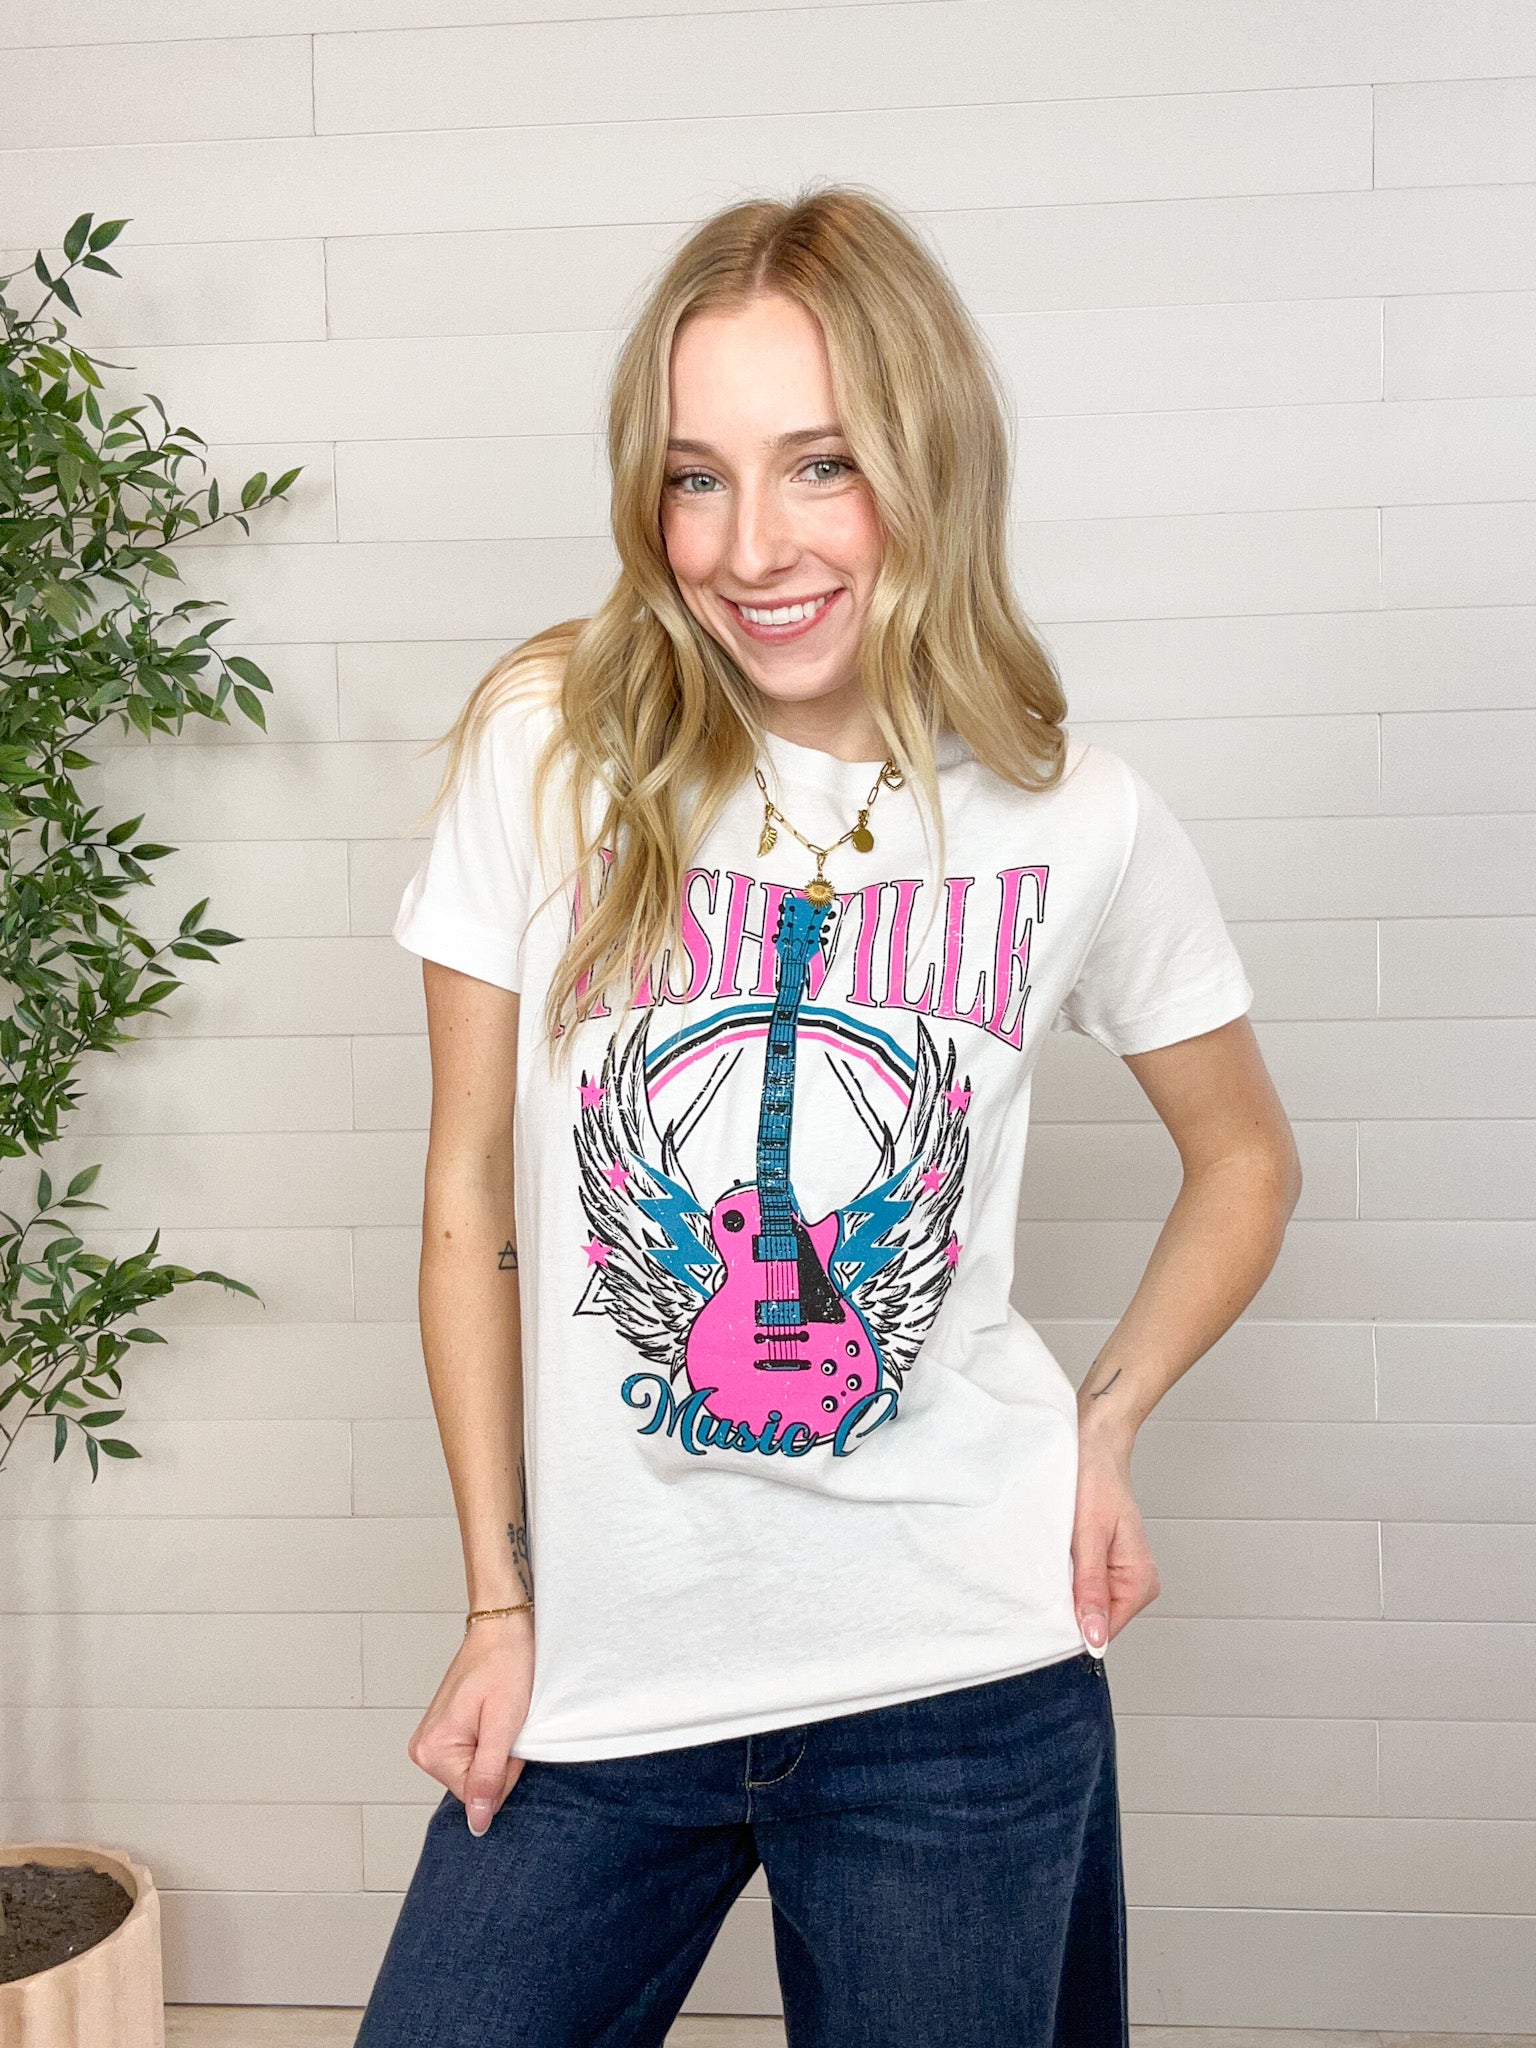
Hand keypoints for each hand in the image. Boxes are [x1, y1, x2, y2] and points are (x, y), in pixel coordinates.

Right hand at [407, 1614, 534, 1836]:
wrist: (501, 1627)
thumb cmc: (505, 1665)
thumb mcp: (503, 1724)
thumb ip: (488, 1777)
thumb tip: (477, 1824)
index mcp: (433, 1750)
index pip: (477, 1795)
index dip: (505, 1772)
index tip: (509, 1735)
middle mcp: (424, 1748)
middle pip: (474, 1785)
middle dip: (501, 1762)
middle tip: (506, 1723)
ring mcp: (431, 1740)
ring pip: (476, 1771)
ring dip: (496, 1751)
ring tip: (500, 1715)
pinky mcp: (443, 1732)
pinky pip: (473, 1755)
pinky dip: (490, 1742)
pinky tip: (493, 1716)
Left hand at [1071, 1419, 1160, 1651]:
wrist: (1094, 1446)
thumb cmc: (1095, 1481)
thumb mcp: (1089, 1536)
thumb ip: (1090, 1588)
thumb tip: (1095, 1637)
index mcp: (1140, 1582)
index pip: (1106, 1631)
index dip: (1075, 1627)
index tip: (1047, 1612)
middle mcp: (1135, 1583)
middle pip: (1095, 1620)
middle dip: (1068, 1606)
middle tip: (1049, 1574)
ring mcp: (1119, 1574)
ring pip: (1085, 1602)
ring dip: (1065, 1587)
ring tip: (1056, 1557)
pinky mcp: (1103, 1563)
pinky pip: (1081, 1584)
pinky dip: (1065, 1574)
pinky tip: (1057, 1555)